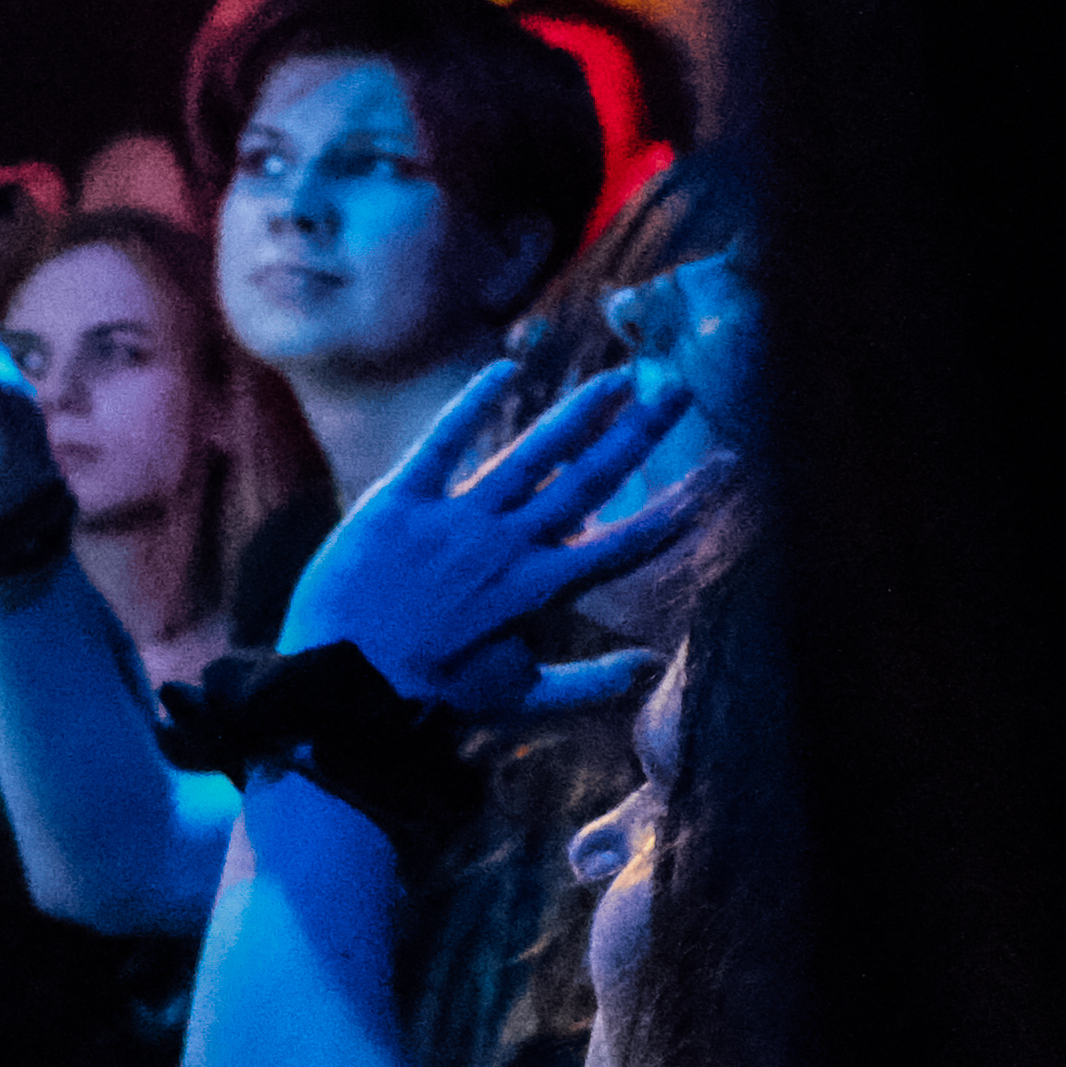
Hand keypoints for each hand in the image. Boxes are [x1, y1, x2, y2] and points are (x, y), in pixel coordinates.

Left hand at [286, 358, 731, 720]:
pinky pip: (442, 443)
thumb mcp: (517, 697)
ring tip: (618, 377)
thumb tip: (652, 668)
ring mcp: (455, 520)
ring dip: (577, 412)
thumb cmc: (428, 697)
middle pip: (589, 480)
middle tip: (678, 390)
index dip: (681, 504)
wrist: (339, 689)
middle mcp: (508, 546)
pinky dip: (472, 405)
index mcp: (541, 589)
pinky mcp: (397, 502)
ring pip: (531, 454)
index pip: (628, 540)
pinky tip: (504, 369)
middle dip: (639, 434)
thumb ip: (589, 681)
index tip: (726, 466)